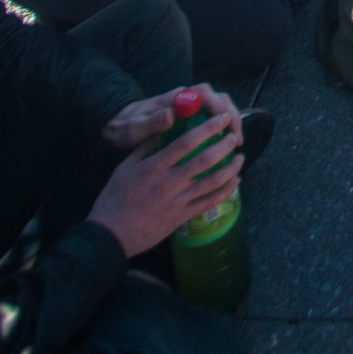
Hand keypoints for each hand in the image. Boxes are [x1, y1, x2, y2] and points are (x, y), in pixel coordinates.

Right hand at [87, 95, 244, 256]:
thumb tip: (164, 129)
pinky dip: (226, 191)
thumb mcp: (124, 167)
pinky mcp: (183, 217)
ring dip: (231, 168)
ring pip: (213, 182)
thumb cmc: (115, 198)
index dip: (207, 128)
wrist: (112, 234)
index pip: (186, 143)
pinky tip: (235, 181)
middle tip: (234, 136)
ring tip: (240, 157)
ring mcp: (178, 201)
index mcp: (154, 167)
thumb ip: (146, 148)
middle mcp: (169, 182)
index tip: (221, 118)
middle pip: (205, 160)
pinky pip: (210, 202)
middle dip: (224, 145)